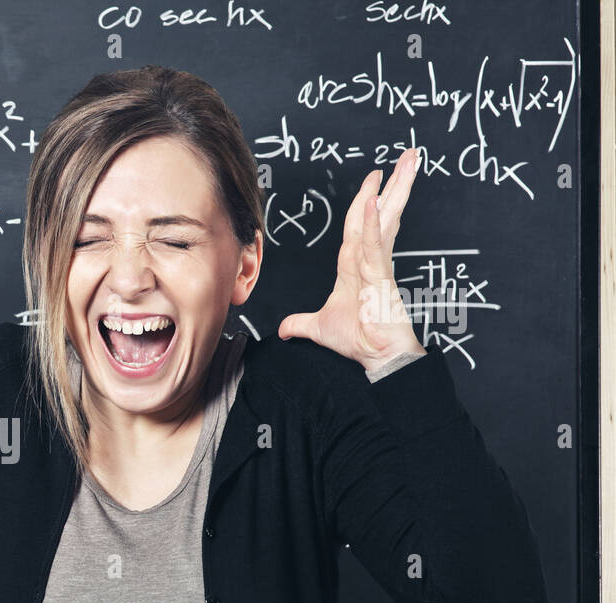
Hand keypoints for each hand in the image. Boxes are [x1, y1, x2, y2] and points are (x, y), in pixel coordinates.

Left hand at [277, 148, 423, 370]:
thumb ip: (301, 323)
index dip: (367, 199)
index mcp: (356, 264)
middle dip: (394, 183)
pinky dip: (373, 224)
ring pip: (385, 219)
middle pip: (380, 212)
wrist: (377, 357)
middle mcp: (369, 259)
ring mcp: (377, 265)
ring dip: (395, 190)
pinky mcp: (380, 276)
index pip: (360, 223)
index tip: (375, 179)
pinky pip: (374, 245)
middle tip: (407, 156)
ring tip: (408, 163)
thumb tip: (283, 330)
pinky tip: (374, 202)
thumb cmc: (359, 338)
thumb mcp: (319, 327)